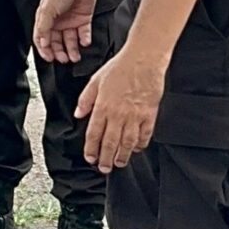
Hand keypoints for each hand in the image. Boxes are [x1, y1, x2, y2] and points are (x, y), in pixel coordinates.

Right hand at [33, 0, 98, 64]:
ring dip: (72, 50)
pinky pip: (84, 33)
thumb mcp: (47, 9)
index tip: (49, 58)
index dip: (44, 50)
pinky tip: (84, 41)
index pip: (43, 38)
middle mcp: (58, 21)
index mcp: (46, 19)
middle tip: (63, 59)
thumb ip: (43, 27)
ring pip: (70, 41)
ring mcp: (70, 21)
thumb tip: (42, 43)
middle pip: (57, 42)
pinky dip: (84, 39)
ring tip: (75, 57)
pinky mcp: (83, 19)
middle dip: (59, 52)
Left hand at [77, 48, 164, 172]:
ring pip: (128, 142)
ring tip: (118, 163)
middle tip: (104, 168)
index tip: (90, 158)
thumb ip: (86, 99)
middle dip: (105, 159)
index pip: (94, 134)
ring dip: (122, 155)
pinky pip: (145, 134)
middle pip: (110, 142)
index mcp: (103, 106)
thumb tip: (78, 114)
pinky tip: (137, 148)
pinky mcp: (149, 114)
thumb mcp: (95, 80)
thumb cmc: (120, 67)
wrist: (143, 59)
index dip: (91, 149)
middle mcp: (118, 114)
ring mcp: (135, 115)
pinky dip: (141, 144)